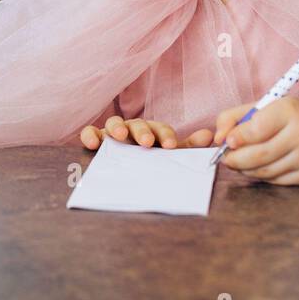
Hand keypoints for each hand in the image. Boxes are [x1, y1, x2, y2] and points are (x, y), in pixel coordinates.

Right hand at [80, 115, 215, 150]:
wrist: (127, 177)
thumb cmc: (149, 163)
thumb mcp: (169, 157)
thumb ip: (188, 148)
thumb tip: (209, 136)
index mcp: (151, 132)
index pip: (159, 128)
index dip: (165, 134)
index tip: (170, 146)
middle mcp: (132, 129)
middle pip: (137, 123)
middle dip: (142, 131)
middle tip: (147, 143)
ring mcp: (112, 134)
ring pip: (113, 123)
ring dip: (116, 127)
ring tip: (119, 136)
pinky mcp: (96, 140)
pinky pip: (90, 132)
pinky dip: (90, 134)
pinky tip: (92, 143)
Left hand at [211, 97, 298, 184]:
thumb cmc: (288, 115)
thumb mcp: (263, 105)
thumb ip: (233, 118)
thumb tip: (217, 139)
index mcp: (289, 111)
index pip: (257, 129)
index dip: (237, 137)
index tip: (227, 141)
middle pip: (259, 155)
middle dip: (235, 159)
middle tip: (226, 158)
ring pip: (265, 171)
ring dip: (245, 169)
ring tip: (239, 162)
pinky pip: (276, 180)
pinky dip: (261, 175)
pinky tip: (257, 167)